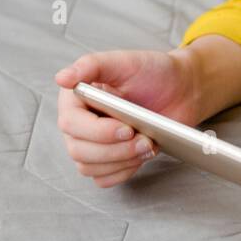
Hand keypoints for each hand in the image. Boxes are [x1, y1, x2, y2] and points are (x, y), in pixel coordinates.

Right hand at [54, 49, 202, 188]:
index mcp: (76, 97)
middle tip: (144, 139)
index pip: (71, 123)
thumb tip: (61, 78)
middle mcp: (79, 122)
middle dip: (114, 150)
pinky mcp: (106, 159)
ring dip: (121, 161)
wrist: (179, 89)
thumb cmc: (152, 72)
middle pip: (78, 151)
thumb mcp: (124, 62)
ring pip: (89, 167)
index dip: (98, 131)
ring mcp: (91, 143)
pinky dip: (123, 172)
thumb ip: (91, 65)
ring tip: (147, 144)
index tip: (127, 128)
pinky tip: (141, 155)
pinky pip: (103, 178)